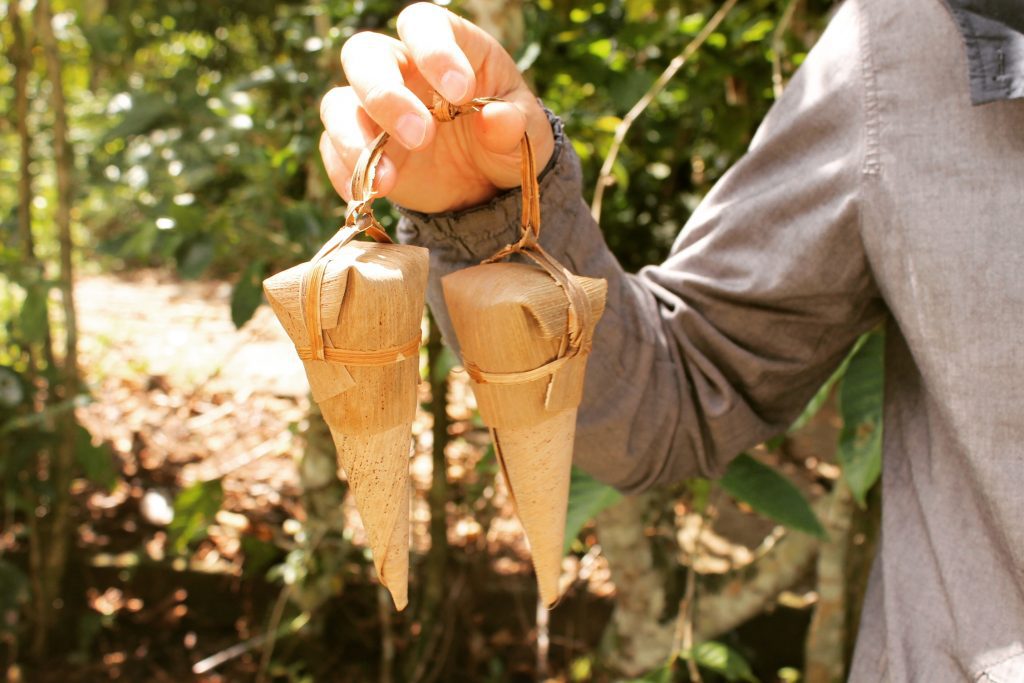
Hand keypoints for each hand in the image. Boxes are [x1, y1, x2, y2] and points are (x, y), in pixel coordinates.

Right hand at [319, 3, 553, 214]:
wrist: (487, 185)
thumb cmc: (506, 138)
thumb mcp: (527, 133)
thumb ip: (514, 124)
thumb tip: (498, 119)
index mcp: (447, 46)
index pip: (424, 25)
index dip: (434, 50)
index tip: (460, 92)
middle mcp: (401, 69)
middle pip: (364, 55)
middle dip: (384, 94)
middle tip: (420, 137)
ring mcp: (375, 108)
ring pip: (337, 103)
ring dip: (354, 138)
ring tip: (386, 179)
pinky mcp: (362, 147)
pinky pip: (333, 152)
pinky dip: (346, 174)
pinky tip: (371, 193)